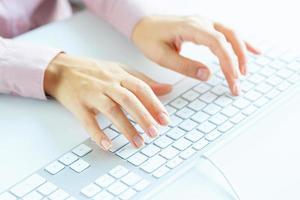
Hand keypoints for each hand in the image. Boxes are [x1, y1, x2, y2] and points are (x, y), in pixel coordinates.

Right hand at [44, 53, 171, 149]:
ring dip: (126, 127)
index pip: (141, 88)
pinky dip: (97, 133)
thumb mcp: (120, 70)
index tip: (165, 120)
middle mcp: (107, 84)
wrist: (61, 69)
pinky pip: (88, 120)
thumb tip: (168, 88)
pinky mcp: (78, 105)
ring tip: (138, 142)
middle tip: (154, 133)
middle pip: (128, 100)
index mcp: (119, 75)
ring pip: (111, 110)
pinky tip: (108, 144)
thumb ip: (143, 80)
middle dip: (143, 117)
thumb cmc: (93, 71)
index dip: (155, 104)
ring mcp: (92, 94)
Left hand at [132, 16, 259, 95]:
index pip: (217, 43)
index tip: (233, 79)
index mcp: (190, 27)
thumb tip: (208, 75)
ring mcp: (204, 22)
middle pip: (229, 37)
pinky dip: (240, 42)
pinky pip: (227, 33)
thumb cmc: (148, 38)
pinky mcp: (204, 27)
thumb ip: (184, 66)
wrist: (143, 24)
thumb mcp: (162, 56)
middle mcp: (201, 21)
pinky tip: (251, 50)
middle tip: (239, 81)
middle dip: (238, 60)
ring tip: (246, 71)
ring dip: (241, 52)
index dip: (228, 61)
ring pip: (231, 34)